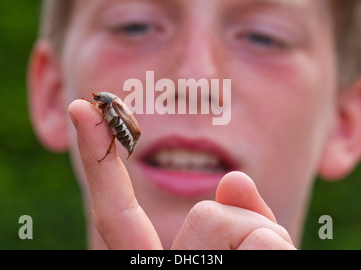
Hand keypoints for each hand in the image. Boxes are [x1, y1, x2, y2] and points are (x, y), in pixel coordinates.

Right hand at [68, 99, 295, 249]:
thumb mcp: (251, 253)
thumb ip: (239, 218)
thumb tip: (232, 179)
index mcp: (159, 265)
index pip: (116, 213)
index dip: (97, 158)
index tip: (82, 107)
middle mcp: (157, 268)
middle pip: (206, 211)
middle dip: (246, 227)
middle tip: (258, 259)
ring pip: (222, 216)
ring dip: (264, 243)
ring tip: (263, 264)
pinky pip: (261, 241)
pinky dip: (278, 251)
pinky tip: (271, 262)